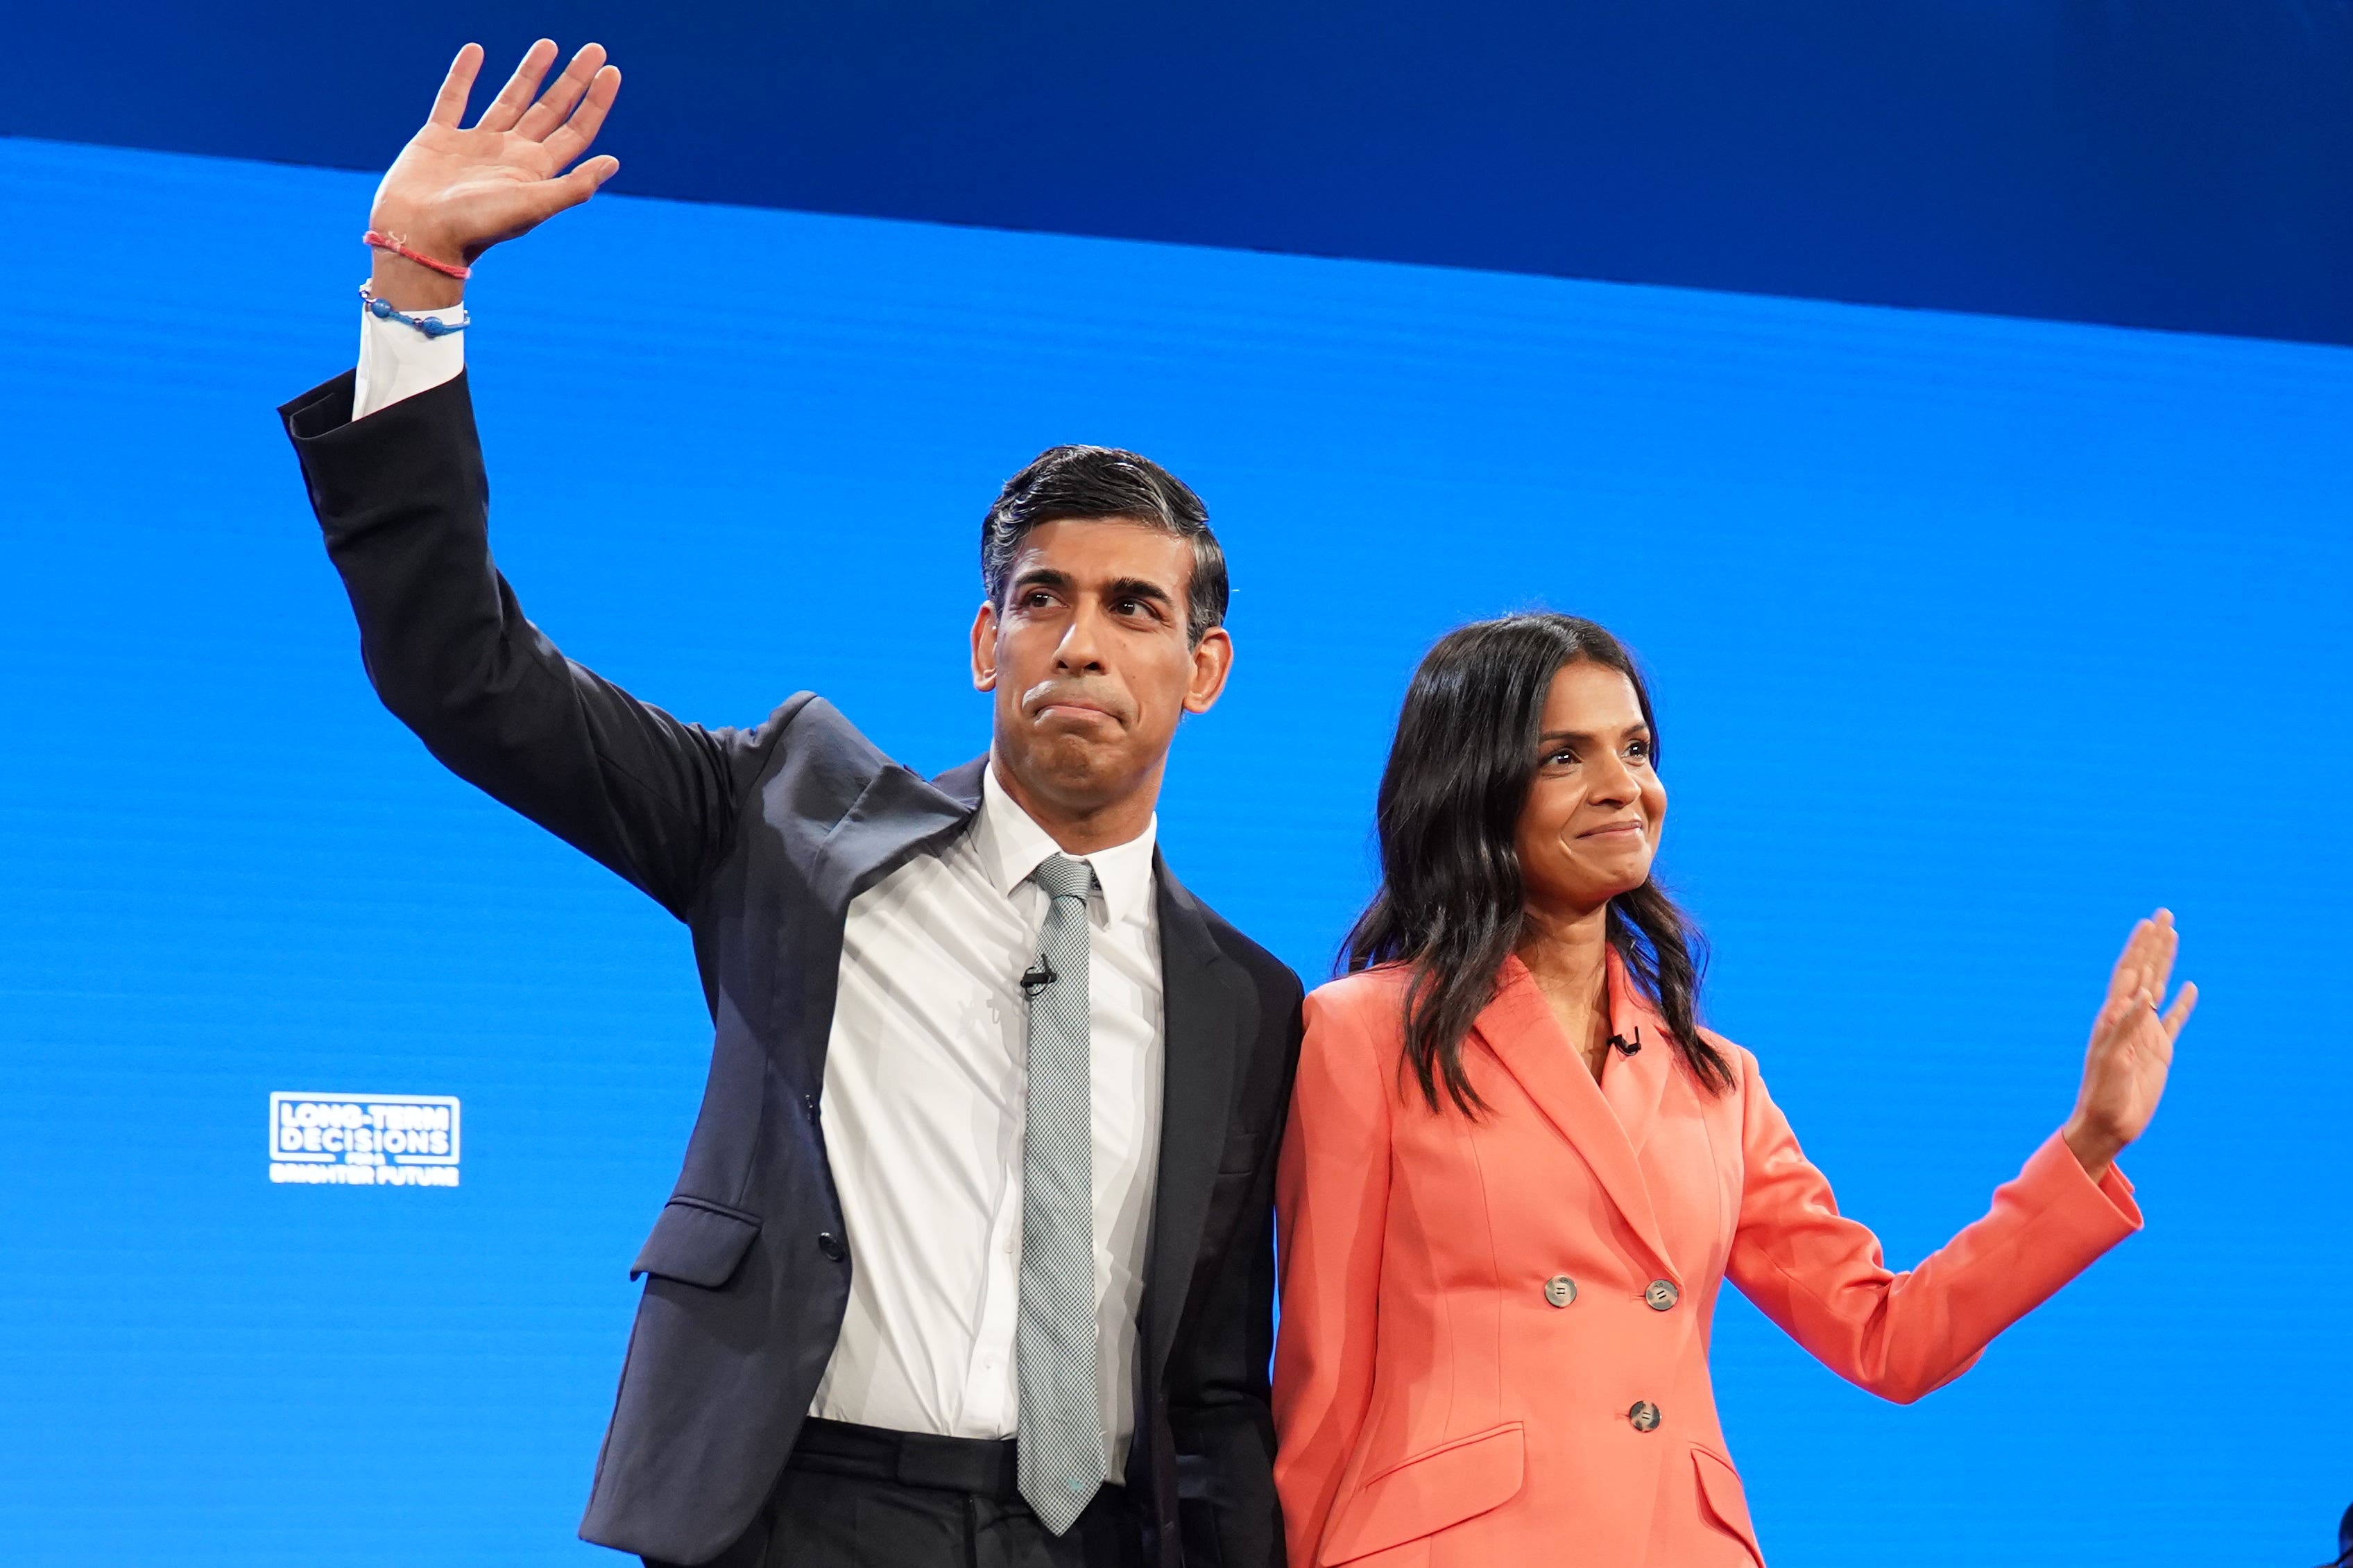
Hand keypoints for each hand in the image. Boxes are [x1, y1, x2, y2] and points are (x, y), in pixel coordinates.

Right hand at [366, 40, 621, 308]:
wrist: (419, 237)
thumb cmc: (476, 226)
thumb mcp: (531, 206)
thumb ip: (572, 186)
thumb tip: (614, 162)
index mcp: (535, 171)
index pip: (576, 130)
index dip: (595, 102)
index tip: (612, 70)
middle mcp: (510, 155)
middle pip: (550, 110)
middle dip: (572, 80)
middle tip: (594, 48)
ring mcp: (476, 146)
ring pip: (509, 100)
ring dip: (530, 73)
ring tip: (549, 44)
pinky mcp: (438, 139)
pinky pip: (453, 99)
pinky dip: (463, 75)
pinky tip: (475, 51)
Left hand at [2062, 909, 2196, 1180]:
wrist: (2107, 1125)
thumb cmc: (2103, 1097)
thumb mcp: (2112, 1062)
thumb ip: (2125, 1029)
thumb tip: (2142, 996)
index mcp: (2113, 1018)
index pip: (2128, 973)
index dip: (2138, 948)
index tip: (2149, 922)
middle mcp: (2129, 1019)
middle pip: (2145, 971)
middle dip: (2154, 943)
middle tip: (2165, 914)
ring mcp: (2145, 1033)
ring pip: (2159, 988)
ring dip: (2167, 962)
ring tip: (2174, 936)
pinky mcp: (2159, 1052)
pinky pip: (2174, 1021)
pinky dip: (2182, 1003)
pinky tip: (2190, 987)